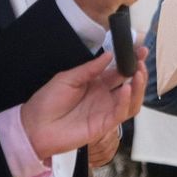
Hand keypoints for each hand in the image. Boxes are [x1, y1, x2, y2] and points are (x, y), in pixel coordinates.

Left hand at [21, 54, 144, 162]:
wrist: (34, 126)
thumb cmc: (48, 101)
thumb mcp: (68, 78)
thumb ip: (90, 69)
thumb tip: (110, 55)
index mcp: (97, 84)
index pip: (119, 71)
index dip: (131, 61)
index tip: (141, 49)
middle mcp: (105, 97)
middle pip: (129, 85)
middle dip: (139, 72)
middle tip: (142, 61)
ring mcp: (106, 111)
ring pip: (131, 100)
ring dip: (138, 88)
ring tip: (139, 74)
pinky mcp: (104, 125)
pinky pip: (121, 113)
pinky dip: (126, 101)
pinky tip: (126, 89)